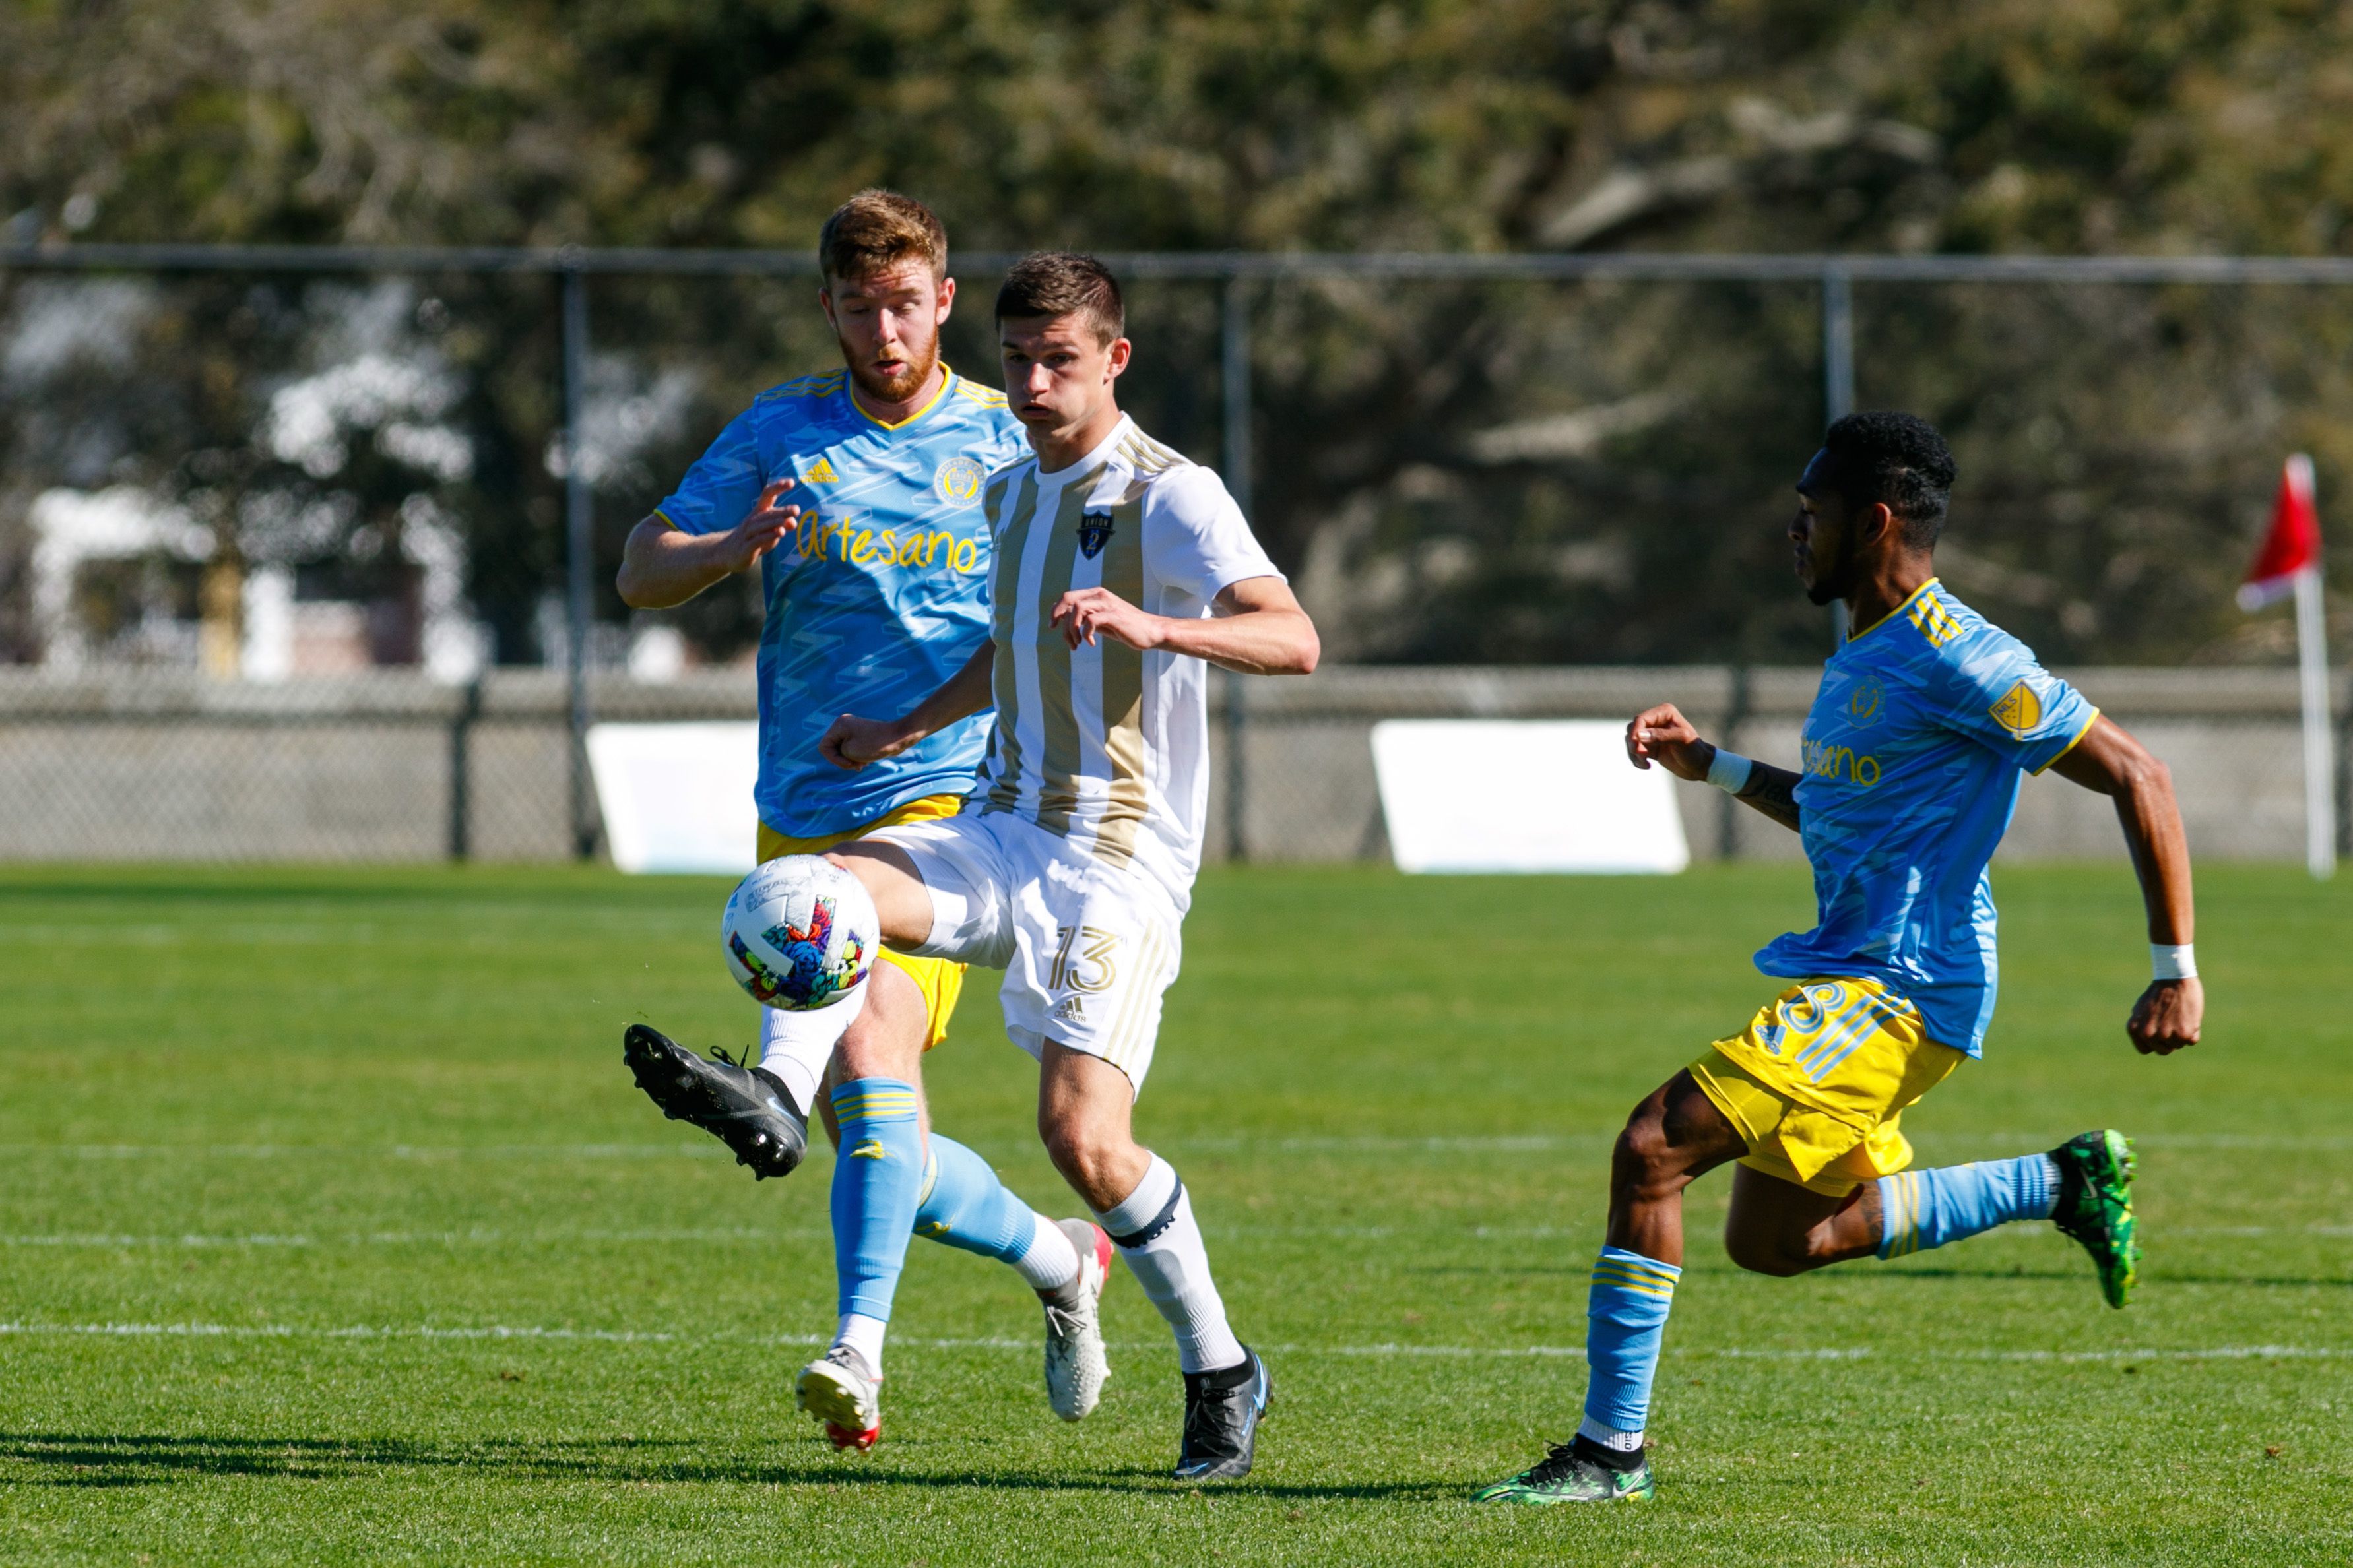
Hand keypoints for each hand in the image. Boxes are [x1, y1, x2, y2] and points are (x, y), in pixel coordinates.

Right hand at [722, 479, 801, 571]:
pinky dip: (768, 536)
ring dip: (775, 522)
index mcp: (759, 511)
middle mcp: (753, 519)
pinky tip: (779, 533)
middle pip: (768, 512)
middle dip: (782, 511)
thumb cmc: (754, 538)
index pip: (767, 494)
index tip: (791, 482)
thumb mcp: (770, 531)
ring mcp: (748, 533)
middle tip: (796, 510)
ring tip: (788, 521)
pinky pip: (758, 539)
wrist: (728, 553)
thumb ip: (782, 525)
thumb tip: (793, 522)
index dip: (778, 487)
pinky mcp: (747, 547)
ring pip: (762, 525)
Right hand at [819, 712, 919, 771]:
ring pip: (843, 751)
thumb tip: (842, 753)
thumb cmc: (874, 744)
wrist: (898, 738)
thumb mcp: (850, 751)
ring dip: (851, 760)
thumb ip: (839, 753)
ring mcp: (853, 730)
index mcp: (839, 725)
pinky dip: (857, 757)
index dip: (833, 759)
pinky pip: (852, 749)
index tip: (848, 763)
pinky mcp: (861, 736)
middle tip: (856, 765)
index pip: (824, 746)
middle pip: (833, 749)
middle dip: (843, 760)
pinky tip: (866, 761)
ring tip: (863, 764)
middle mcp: (844, 725)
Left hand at [1050, 587, 1164, 651]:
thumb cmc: (1127, 628)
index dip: (1056, 610)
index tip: (1053, 626)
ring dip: (1071, 629)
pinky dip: (1085, 633)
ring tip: (1077, 643)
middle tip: (1057, 632)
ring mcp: (1107, 604)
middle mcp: (1100, 595)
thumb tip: (1067, 622)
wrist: (1151, 632)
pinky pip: (1090, 621)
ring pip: (1077, 609)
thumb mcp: (1102, 622)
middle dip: (1057, 616)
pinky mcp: (1114, 616)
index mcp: (1097, 595)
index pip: (1068, 596)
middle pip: (1068, 599)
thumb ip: (1086, 618)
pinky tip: (1091, 643)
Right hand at [1625, 703, 1714, 782]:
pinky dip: (1636, 759)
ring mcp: (1652, 733)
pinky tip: (1646, 766)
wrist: (1701, 766)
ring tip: (1645, 763)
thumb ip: (1661, 736)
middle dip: (1634, 744)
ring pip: (1631, 740)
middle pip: (1633, 729)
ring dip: (1634, 753)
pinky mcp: (1650, 746)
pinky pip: (1635, 750)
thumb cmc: (1695, 751)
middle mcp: (1657, 720)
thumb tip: (1639, 736)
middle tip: (1642, 757)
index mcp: (1665, 712)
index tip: (1636, 749)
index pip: (1641, 719)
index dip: (1635, 733)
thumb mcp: (1681, 741)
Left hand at [2127, 977, 2201, 1054]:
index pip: (2146, 1050)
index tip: (2161, 1035)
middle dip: (2170, 1040)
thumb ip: (2141, 1025)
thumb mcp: (2141, 1009)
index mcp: (2135, 1029)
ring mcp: (2165, 1035)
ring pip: (2179, 1045)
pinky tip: (2189, 1016)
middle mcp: (2148, 1035)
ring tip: (2179, 1015)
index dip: (2155, 1043)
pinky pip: (2192, 1040)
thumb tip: (2145, 1038)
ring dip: (2182, 1034)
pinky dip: (2194, 1031)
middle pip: (2164, 1050)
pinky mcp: (2184, 1034)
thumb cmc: (2158, 992)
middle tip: (2173, 1022)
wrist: (2173, 978)